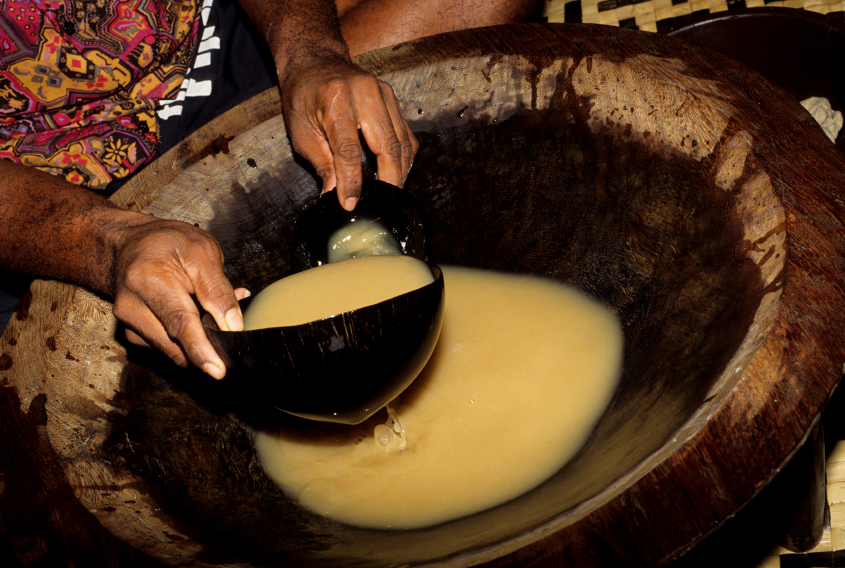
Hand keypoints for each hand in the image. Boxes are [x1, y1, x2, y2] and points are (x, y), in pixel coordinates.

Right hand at [111, 218, 246, 378]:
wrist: (129, 245)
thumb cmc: (166, 243)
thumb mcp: (201, 252)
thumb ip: (218, 290)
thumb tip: (233, 325)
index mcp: (148, 279)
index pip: (179, 322)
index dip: (200, 349)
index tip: (217, 370)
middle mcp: (131, 306)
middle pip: (175, 344)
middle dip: (206, 345)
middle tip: (227, 326)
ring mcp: (128, 323)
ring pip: (173, 350)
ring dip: (198, 339)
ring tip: (209, 308)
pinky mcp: (132, 334)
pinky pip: (168, 346)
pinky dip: (187, 338)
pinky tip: (194, 314)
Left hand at [280, 53, 417, 209]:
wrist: (315, 61)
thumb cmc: (303, 95)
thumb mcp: (300, 130)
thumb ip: (320, 161)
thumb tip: (333, 192)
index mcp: (335, 99)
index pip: (349, 150)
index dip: (352, 181)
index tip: (350, 203)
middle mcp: (364, 92)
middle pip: (387, 145)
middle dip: (388, 179)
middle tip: (384, 203)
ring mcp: (382, 92)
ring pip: (402, 141)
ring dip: (400, 171)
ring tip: (391, 192)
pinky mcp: (392, 97)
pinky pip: (405, 133)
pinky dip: (403, 156)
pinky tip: (396, 172)